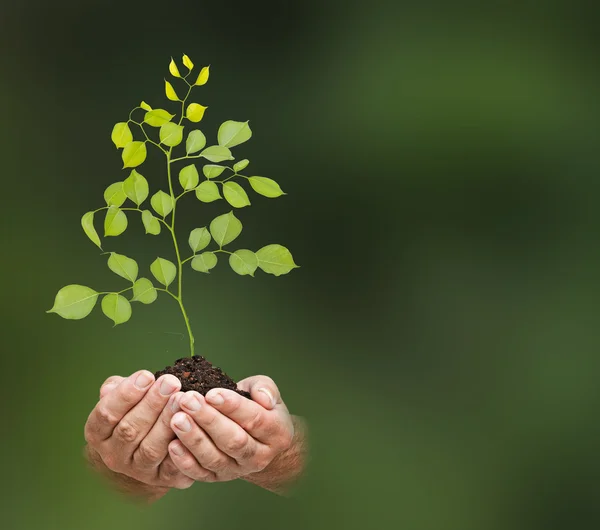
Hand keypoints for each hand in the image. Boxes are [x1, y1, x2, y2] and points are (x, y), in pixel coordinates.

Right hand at [84, 370, 193, 491]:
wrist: (154, 444)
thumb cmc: (137, 410)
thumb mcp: (123, 396)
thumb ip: (117, 388)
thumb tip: (116, 386)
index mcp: (98, 433)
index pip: (106, 414)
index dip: (126, 394)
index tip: (147, 375)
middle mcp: (113, 455)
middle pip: (130, 430)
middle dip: (152, 404)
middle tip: (171, 382)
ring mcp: (137, 470)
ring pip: (150, 449)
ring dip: (166, 422)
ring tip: (181, 399)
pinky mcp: (161, 479)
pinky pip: (172, 467)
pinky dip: (182, 448)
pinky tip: (192, 427)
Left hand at [167, 375, 294, 482]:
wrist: (256, 437)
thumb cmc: (257, 406)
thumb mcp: (265, 391)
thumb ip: (264, 388)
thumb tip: (263, 398)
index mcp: (276, 432)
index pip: (255, 420)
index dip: (233, 407)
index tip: (211, 393)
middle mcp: (259, 456)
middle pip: (233, 440)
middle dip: (208, 420)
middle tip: (188, 400)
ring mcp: (238, 470)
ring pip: (215, 458)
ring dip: (194, 439)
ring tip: (176, 419)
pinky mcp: (218, 477)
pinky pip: (200, 473)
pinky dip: (185, 462)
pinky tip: (172, 444)